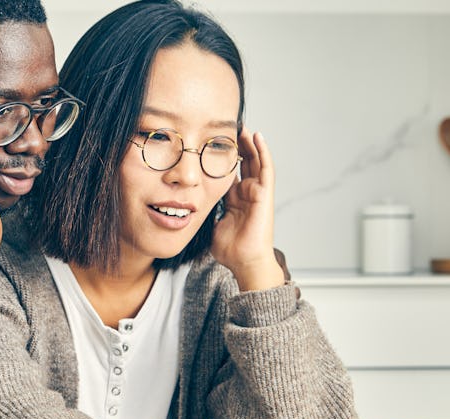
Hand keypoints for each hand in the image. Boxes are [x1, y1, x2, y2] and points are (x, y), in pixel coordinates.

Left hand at [210, 128, 283, 290]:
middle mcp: (246, 193)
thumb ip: (202, 213)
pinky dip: (262, 151)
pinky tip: (256, 137)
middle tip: (226, 128)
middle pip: (242, 162)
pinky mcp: (265, 194)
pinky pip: (265, 168)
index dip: (221, 158)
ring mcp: (257, 192)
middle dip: (235, 145)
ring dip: (248, 143)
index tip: (209, 143)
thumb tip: (183, 208)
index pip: (227, 172)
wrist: (244, 261)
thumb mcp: (210, 224)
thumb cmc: (230, 249)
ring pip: (254, 161)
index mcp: (233, 199)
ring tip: (241, 126)